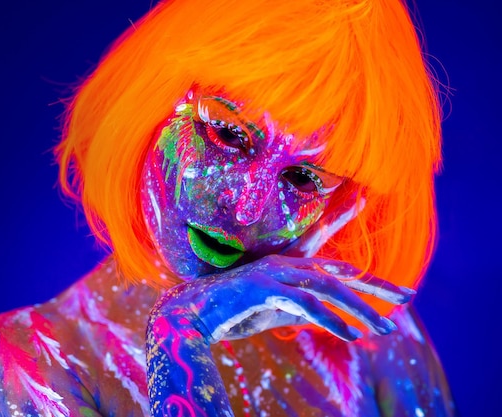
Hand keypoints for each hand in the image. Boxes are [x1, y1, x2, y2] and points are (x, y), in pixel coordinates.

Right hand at [146, 254, 413, 415]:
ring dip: (358, 309)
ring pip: (328, 288)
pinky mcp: (264, 289)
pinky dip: (331, 320)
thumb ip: (300, 309)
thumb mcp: (274, 311)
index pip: (333, 266)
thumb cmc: (232, 312)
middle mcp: (284, 264)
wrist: (192, 313)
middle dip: (375, 286)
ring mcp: (274, 274)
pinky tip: (350, 335)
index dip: (363, 273)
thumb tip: (327, 318)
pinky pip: (306, 305)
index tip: (392, 283)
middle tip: (407, 297)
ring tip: (383, 329)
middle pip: (339, 273)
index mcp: (287, 266)